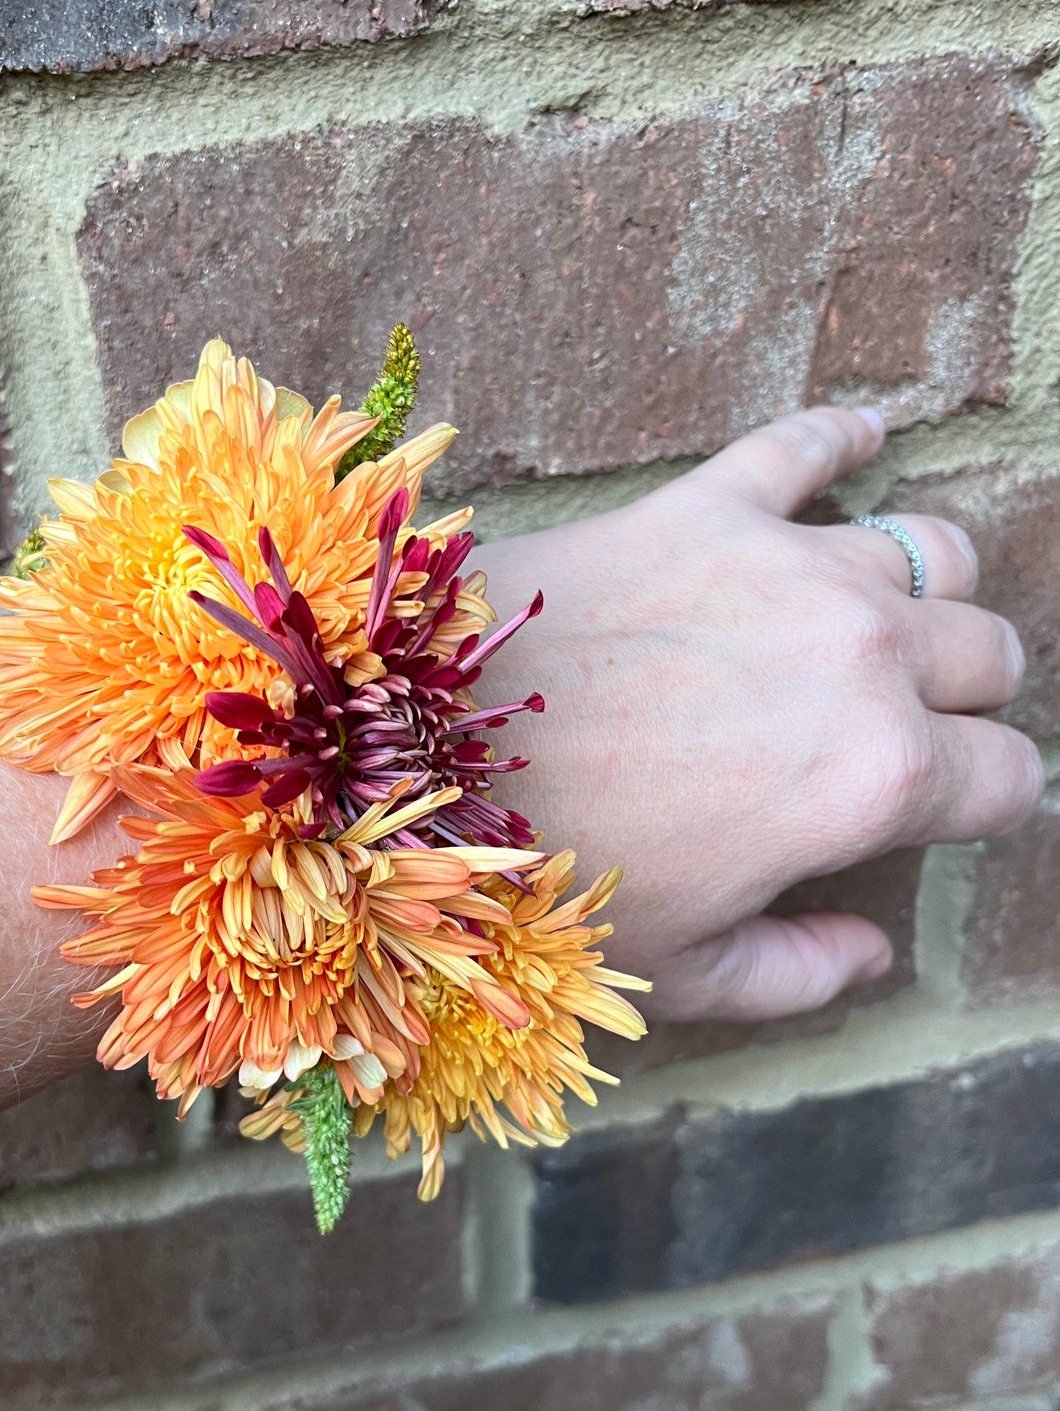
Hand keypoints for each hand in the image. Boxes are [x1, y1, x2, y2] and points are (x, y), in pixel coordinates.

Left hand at [475, 407, 1043, 1021]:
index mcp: (874, 779)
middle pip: (987, 653)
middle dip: (963, 697)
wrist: (411, 758)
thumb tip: (870, 955)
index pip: (1008, 779)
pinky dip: (844, 438)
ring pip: (930, 549)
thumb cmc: (546, 875)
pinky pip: (806, 445)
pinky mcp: (707, 506)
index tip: (946, 807)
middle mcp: (863, 655)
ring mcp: (790, 566)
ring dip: (921, 590)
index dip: (983, 803)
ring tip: (878, 620)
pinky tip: (867, 437)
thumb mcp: (679, 969)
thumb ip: (798, 973)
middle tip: (904, 723)